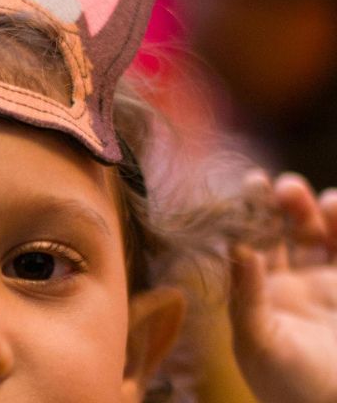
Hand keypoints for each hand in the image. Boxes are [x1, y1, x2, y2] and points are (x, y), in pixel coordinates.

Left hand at [229, 171, 336, 402]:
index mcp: (256, 291)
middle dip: (282, 204)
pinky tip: (336, 204)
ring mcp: (325, 283)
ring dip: (314, 210)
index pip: (249, 241)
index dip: (250, 212)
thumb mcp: (260, 345)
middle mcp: (290, 282)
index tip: (252, 182)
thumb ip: (246, 297)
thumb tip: (236, 249)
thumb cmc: (291, 390)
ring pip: (318, 234)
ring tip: (313, 198)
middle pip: (283, 230)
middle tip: (284, 185)